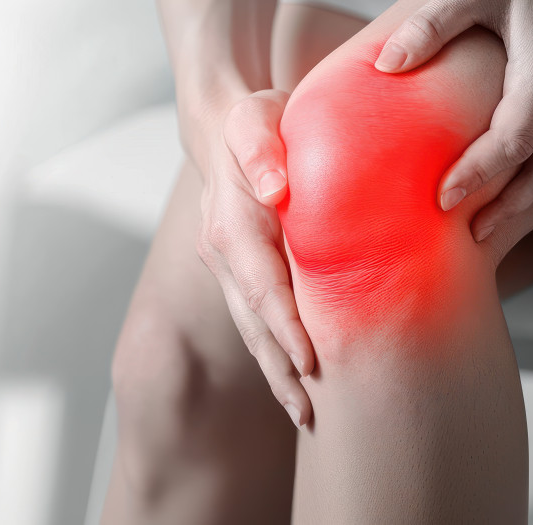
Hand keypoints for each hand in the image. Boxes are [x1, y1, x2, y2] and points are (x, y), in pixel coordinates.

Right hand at [194, 89, 315, 427]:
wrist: (225, 126)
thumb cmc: (255, 119)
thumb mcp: (257, 118)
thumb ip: (262, 147)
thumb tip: (275, 186)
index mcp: (231, 221)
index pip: (261, 283)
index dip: (284, 325)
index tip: (309, 360)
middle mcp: (222, 252)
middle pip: (253, 321)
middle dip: (280, 369)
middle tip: (310, 413)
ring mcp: (227, 267)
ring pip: (252, 328)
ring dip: (276, 372)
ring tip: (305, 414)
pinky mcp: (239, 273)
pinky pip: (255, 319)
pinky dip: (274, 353)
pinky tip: (296, 382)